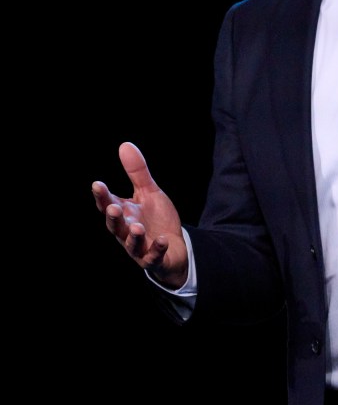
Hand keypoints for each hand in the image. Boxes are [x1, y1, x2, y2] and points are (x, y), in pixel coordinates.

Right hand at [91, 142, 189, 288]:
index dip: (102, 196)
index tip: (97, 184)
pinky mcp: (154, 259)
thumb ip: (137, 172)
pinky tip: (162, 240)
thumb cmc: (156, 219)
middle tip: (114, 208)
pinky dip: (157, 249)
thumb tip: (125, 145)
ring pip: (131, 244)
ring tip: (138, 227)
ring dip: (133, 237)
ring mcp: (139, 248)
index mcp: (123, 214)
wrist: (174, 245)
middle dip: (113, 218)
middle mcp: (126, 231)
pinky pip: (153, 257)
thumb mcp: (148, 192)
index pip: (108, 204)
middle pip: (116, 226)